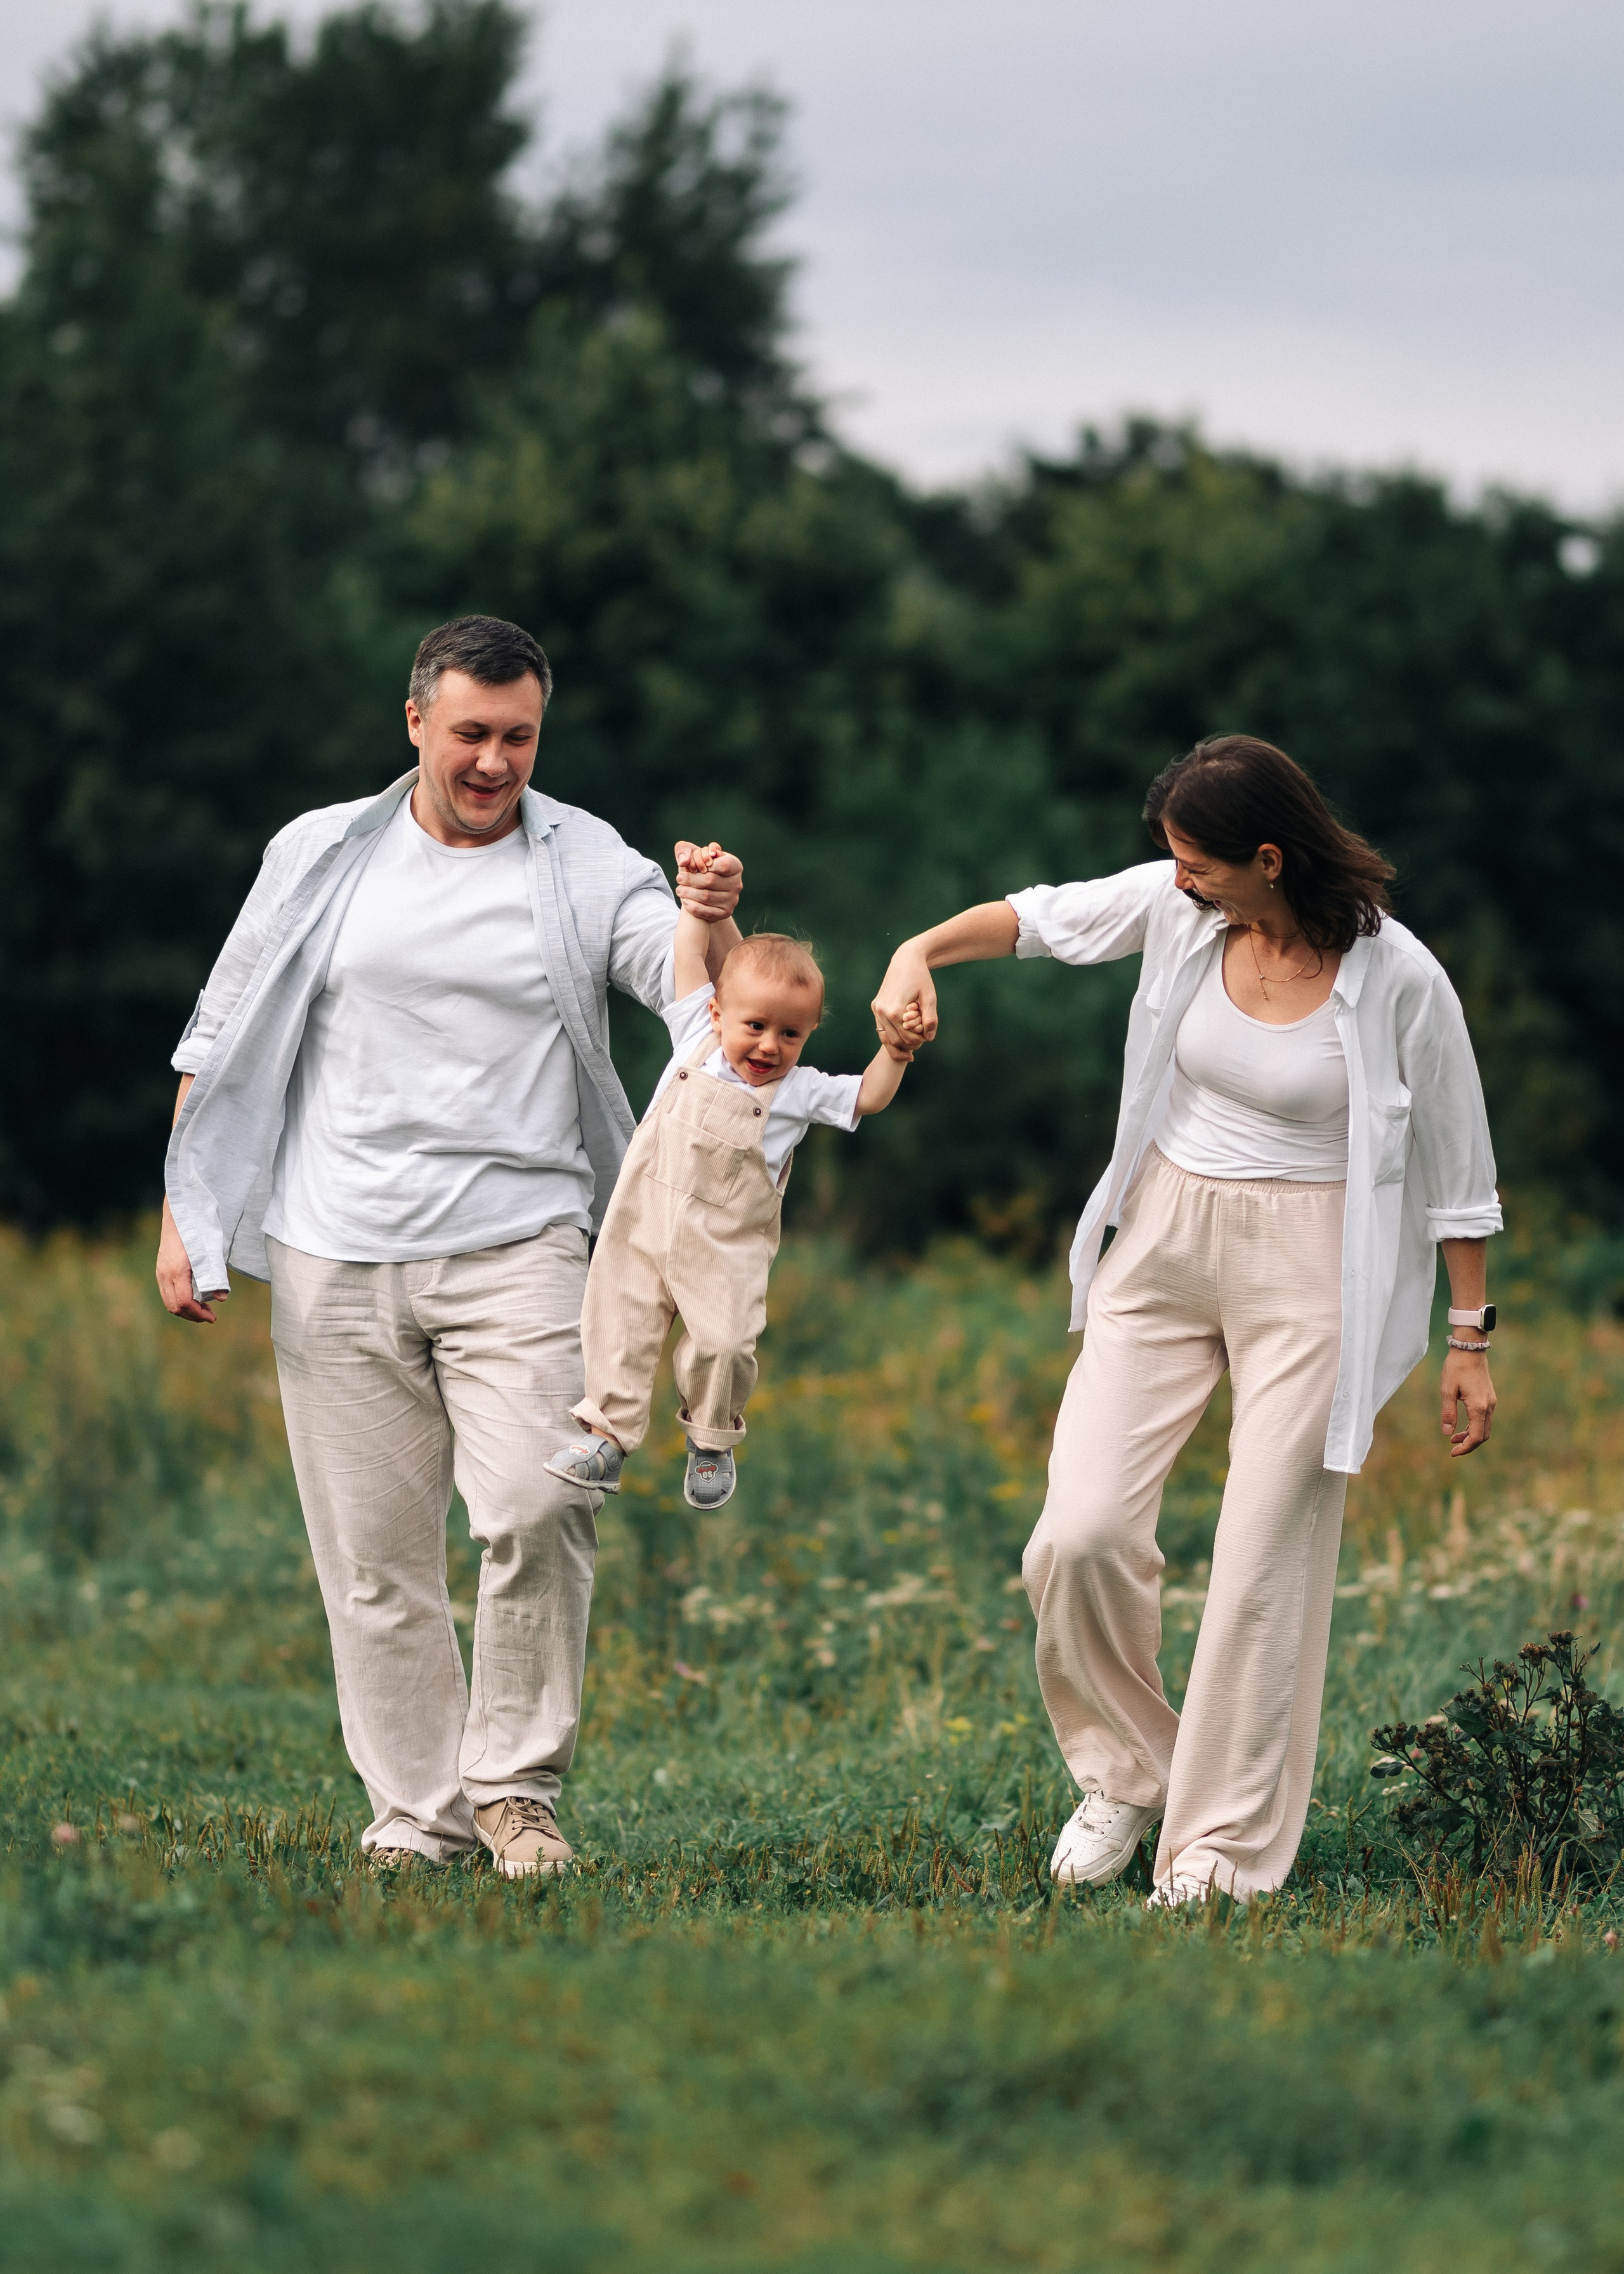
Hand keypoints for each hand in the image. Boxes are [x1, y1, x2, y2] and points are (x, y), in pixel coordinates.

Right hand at [156, 1201, 226, 1325]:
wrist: (179, 1212)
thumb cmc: (198, 1230)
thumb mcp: (211, 1252)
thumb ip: (216, 1275)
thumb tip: (222, 1297)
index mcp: (177, 1270)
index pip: (184, 1302)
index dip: (198, 1314)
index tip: (213, 1318)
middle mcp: (165, 1273)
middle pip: (174, 1306)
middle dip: (192, 1315)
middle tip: (210, 1316)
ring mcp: (160, 1271)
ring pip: (168, 1301)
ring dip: (185, 1310)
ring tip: (203, 1309)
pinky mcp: (161, 1269)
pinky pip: (167, 1293)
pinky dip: (179, 1301)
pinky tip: (194, 1298)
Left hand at [674, 841, 741, 923]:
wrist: (703, 890)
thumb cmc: (698, 868)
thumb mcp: (692, 853)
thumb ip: (685, 849)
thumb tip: (684, 861)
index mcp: (735, 866)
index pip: (723, 864)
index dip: (704, 864)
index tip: (690, 866)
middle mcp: (737, 883)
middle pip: (711, 880)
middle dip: (691, 879)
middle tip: (679, 878)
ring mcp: (732, 900)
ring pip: (706, 896)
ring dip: (688, 892)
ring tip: (679, 889)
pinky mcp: (726, 913)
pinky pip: (707, 911)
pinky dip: (693, 906)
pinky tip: (685, 901)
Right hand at [873, 944, 936, 1050]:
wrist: (906, 960)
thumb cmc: (921, 977)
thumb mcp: (930, 997)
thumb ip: (930, 1019)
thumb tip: (929, 1038)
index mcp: (895, 1010)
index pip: (908, 1037)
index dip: (920, 1040)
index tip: (928, 1035)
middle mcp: (882, 1011)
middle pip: (897, 1041)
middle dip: (910, 1043)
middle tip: (921, 1039)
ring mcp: (876, 1009)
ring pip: (886, 1038)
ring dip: (899, 1041)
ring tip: (913, 1040)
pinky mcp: (875, 1006)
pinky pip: (881, 1028)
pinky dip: (892, 1034)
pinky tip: (903, 1034)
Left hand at [1440, 1347, 1494, 1456]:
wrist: (1470, 1349)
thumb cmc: (1456, 1367)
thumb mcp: (1447, 1390)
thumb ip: (1448, 1413)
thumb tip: (1447, 1433)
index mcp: (1478, 1407)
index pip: (1476, 1436)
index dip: (1465, 1448)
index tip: (1452, 1452)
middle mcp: (1489, 1406)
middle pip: (1483, 1435)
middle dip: (1469, 1444)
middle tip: (1452, 1448)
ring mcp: (1491, 1402)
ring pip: (1485, 1427)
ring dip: (1471, 1435)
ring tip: (1454, 1438)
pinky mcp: (1489, 1397)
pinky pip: (1484, 1418)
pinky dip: (1474, 1426)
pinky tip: (1462, 1426)